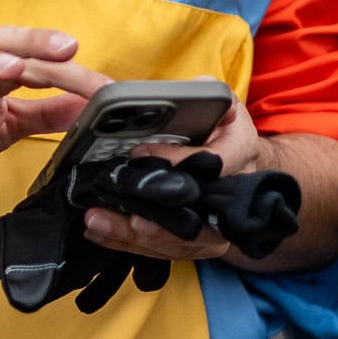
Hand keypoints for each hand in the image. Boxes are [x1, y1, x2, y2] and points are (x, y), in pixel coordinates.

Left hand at [81, 84, 262, 259]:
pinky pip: (164, 250)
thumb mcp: (217, 99)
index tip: (138, 152)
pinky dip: (129, 244)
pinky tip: (100, 233)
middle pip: (192, 215)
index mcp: (240, 149)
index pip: (211, 161)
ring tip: (97, 221)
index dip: (175, 159)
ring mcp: (218, 224)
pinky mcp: (199, 242)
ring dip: (132, 235)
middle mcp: (233, 193)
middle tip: (114, 212)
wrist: (240, 162)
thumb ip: (201, 92)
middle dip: (152, 218)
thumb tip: (185, 88)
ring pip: (175, 240)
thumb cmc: (222, 126)